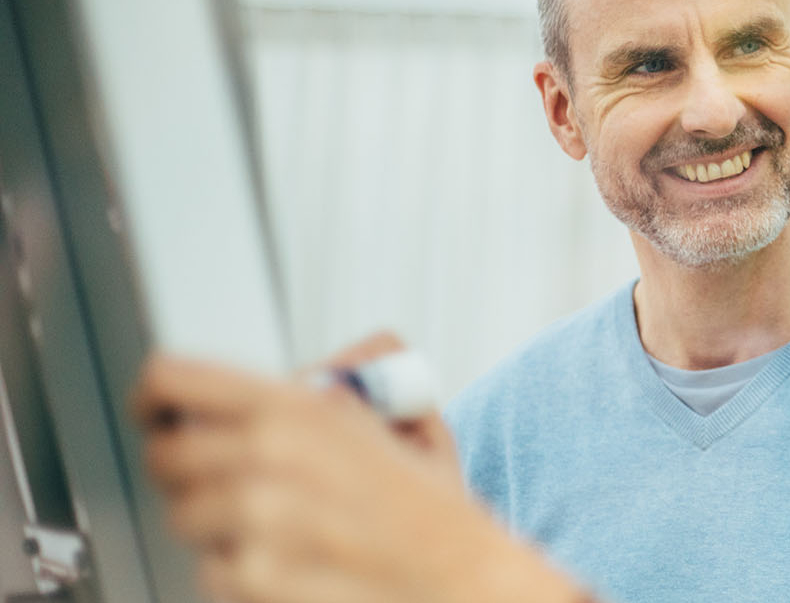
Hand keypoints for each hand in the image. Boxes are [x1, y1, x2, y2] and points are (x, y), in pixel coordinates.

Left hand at [136, 356, 585, 602]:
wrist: (463, 584)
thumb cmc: (430, 511)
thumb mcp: (402, 414)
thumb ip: (339, 384)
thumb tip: (287, 376)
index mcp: (299, 407)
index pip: (173, 379)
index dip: (156, 395)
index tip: (161, 409)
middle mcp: (267, 459)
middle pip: (165, 454)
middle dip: (190, 468)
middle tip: (230, 476)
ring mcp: (255, 524)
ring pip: (183, 515)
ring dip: (219, 523)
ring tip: (281, 526)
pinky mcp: (251, 580)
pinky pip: (207, 568)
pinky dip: (240, 569)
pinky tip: (293, 562)